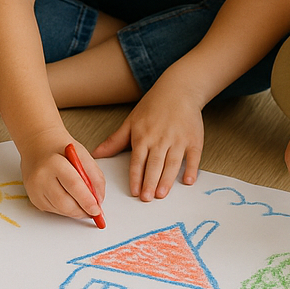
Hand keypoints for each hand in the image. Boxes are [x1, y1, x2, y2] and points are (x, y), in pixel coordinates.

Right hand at [22, 130, 105, 220]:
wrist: (38, 145)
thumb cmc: (61, 149)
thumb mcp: (83, 155)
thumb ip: (95, 176)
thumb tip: (99, 199)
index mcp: (54, 163)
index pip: (74, 186)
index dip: (87, 201)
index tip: (97, 210)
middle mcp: (41, 177)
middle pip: (65, 203)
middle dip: (82, 210)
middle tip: (93, 210)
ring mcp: (35, 189)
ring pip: (60, 210)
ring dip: (75, 211)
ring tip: (81, 200)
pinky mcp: (33, 198)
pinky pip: (54, 211)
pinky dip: (65, 209)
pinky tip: (67, 197)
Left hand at [93, 78, 203, 200]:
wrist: (179, 90)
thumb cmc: (153, 107)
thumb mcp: (131, 121)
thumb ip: (115, 140)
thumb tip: (95, 154)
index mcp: (143, 136)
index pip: (137, 160)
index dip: (136, 177)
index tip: (134, 192)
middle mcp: (160, 138)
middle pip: (154, 163)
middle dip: (150, 182)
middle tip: (147, 198)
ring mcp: (178, 139)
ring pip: (172, 162)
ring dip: (167, 179)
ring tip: (162, 194)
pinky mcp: (194, 139)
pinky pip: (193, 156)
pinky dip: (191, 168)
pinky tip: (187, 181)